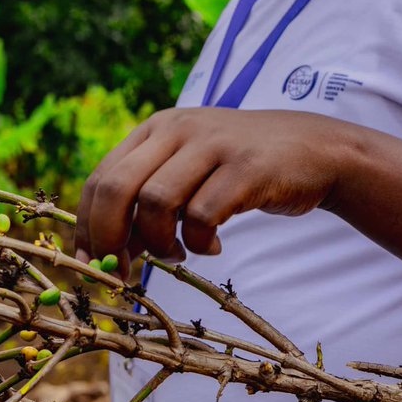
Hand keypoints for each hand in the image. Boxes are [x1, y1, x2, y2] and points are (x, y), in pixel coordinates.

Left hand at [75, 108, 348, 270]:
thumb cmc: (238, 170)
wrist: (315, 149)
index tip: (89, 264)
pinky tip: (212, 246)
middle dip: (110, 238)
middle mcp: (177, 129)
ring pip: (155, 202)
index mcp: (154, 130)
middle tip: (123, 272)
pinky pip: (202, 214)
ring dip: (160, 242)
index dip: (87, 226)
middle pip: (116, 188)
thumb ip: (147, 202)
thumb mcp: (186, 172)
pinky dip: (199, 241)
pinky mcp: (246, 166)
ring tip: (179, 253)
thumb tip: (108, 254)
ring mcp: (211, 144)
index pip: (100, 178)